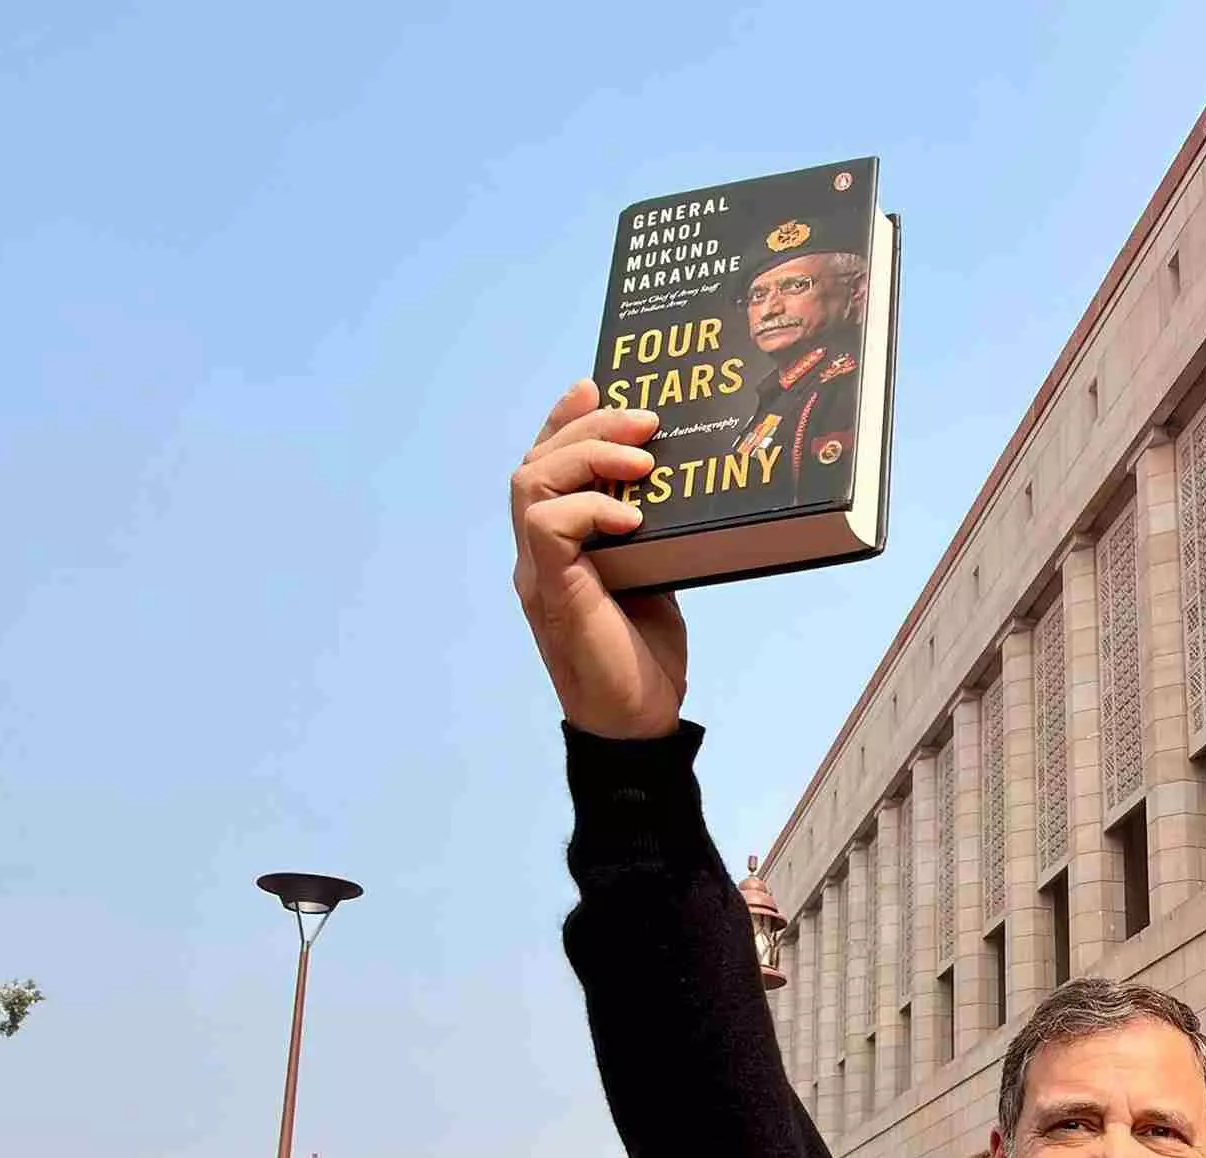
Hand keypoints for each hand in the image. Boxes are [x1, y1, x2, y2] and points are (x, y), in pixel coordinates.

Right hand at [512, 384, 688, 740]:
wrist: (637, 724)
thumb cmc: (645, 655)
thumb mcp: (655, 574)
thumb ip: (648, 531)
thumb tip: (674, 481)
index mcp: (559, 544)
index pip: (546, 464)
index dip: (565, 419)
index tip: (597, 384)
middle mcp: (538, 552)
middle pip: (537, 461)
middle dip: (588, 427)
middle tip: (646, 420)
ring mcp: (538, 571)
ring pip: (531, 483)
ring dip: (587, 458)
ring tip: (642, 461)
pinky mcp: (552, 593)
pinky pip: (547, 526)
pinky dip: (588, 509)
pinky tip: (632, 517)